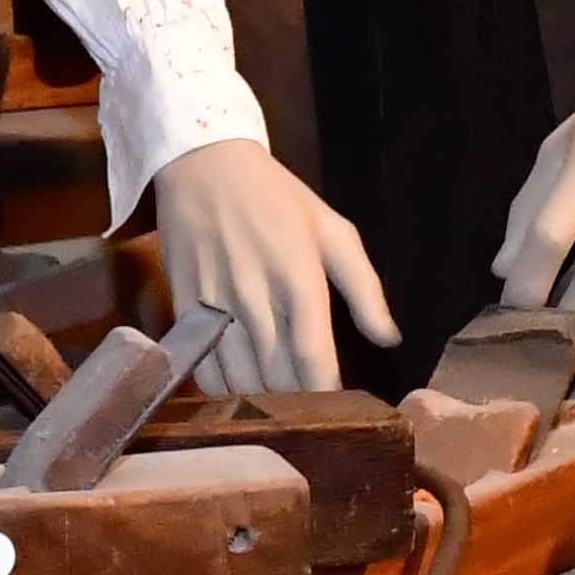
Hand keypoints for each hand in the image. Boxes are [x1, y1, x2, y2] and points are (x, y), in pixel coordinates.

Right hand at [150, 138, 394, 393]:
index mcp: (300, 279)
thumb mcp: (334, 231)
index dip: (327, 394)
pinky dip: (224, 389)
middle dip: (298, 402)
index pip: (314, 358)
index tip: (339, 410)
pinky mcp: (185, 307)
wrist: (205, 164)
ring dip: (262, 401)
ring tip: (278, 404)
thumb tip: (389, 340)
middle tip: (310, 409)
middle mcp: (257, 298)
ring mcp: (217, 305)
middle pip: (279, 379)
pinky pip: (204, 369)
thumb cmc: (277, 198)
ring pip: (241, 381)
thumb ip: (365, 290)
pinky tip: (240, 386)